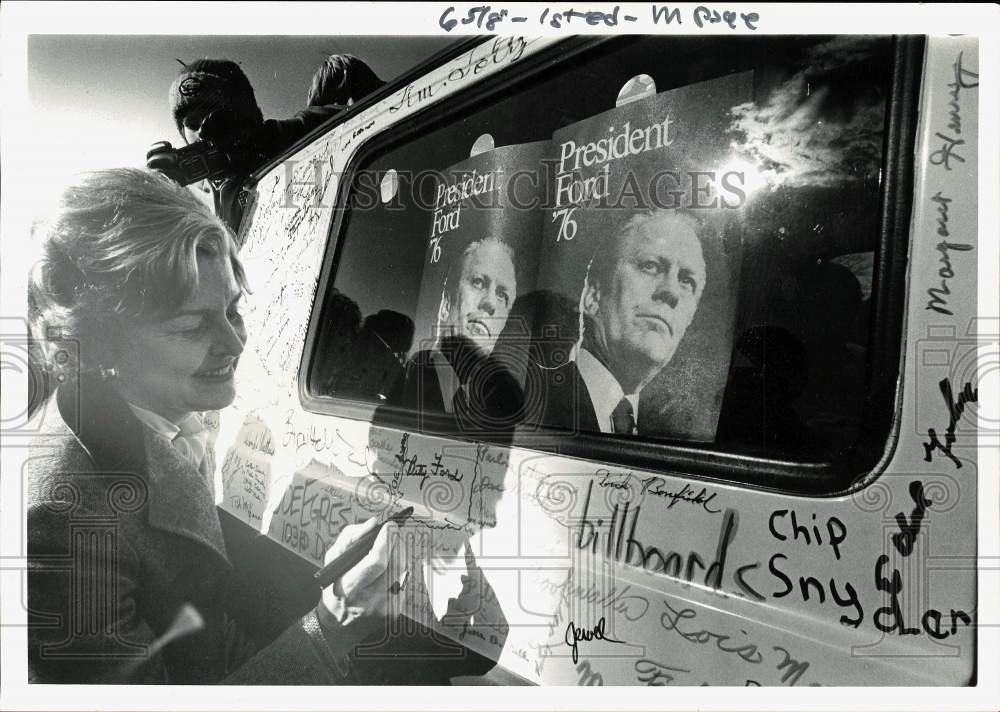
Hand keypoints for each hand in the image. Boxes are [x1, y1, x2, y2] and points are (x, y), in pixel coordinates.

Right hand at [319, 518, 403, 638]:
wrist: (339, 624)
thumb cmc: (335, 585)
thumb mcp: (333, 560)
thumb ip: (350, 537)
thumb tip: (373, 523)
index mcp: (347, 588)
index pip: (375, 563)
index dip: (386, 541)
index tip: (389, 526)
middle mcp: (367, 602)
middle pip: (395, 566)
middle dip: (396, 544)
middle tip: (392, 533)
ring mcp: (383, 609)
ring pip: (402, 572)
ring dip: (398, 555)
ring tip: (388, 551)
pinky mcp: (394, 613)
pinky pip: (403, 583)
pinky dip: (398, 572)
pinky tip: (387, 571)